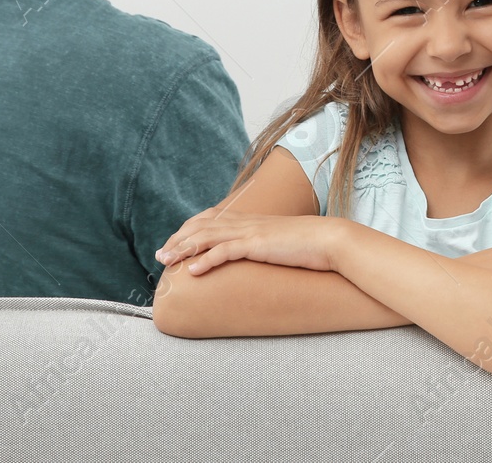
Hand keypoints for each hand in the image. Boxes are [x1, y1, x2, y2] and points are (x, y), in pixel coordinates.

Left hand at [155, 211, 341, 274]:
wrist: (329, 240)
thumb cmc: (308, 245)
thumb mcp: (279, 242)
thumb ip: (264, 244)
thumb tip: (256, 256)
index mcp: (250, 220)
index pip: (209, 219)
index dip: (189, 230)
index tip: (174, 244)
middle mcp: (246, 222)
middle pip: (201, 226)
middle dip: (178, 240)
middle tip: (161, 255)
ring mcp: (251, 232)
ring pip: (207, 237)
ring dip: (183, 249)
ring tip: (167, 262)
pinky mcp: (257, 244)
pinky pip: (225, 251)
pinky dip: (205, 260)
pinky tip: (192, 272)